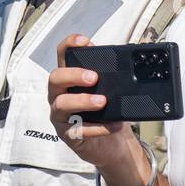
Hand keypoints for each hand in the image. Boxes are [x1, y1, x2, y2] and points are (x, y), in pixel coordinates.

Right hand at [46, 33, 137, 169]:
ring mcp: (61, 115)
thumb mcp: (110, 92)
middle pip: (56, 78)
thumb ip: (111, 78)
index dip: (69, 45)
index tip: (84, 41)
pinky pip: (77, 130)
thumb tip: (128, 66)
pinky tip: (114, 125)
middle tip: (94, 77)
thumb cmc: (107, 113)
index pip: (63, 56)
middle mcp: (60, 94)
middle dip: (74, 75)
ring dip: (83, 101)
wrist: (112, 144)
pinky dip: (97, 127)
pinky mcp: (68, 134)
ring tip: (102, 101)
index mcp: (69, 78)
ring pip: (61, 104)